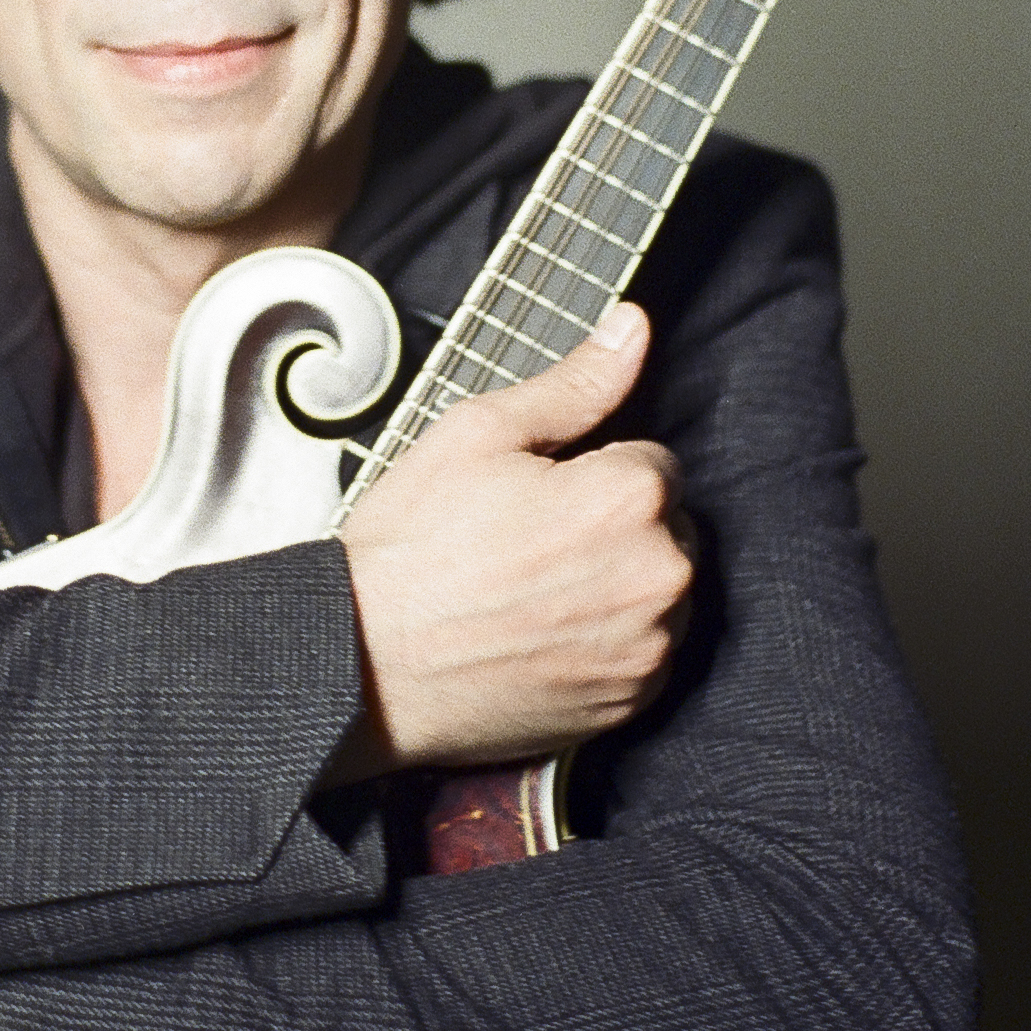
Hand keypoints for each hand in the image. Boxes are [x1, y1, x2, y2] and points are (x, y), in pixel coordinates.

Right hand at [337, 301, 692, 771]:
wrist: (365, 664)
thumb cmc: (413, 547)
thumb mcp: (478, 434)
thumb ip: (574, 382)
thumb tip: (631, 326)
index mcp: (630, 497)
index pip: (654, 463)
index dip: (591, 473)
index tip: (535, 499)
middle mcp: (659, 576)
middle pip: (666, 528)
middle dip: (614, 527)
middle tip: (527, 544)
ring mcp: (648, 648)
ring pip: (659, 592)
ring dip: (617, 584)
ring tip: (531, 592)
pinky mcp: (631, 704)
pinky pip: (646, 654)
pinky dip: (608, 642)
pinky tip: (542, 635)